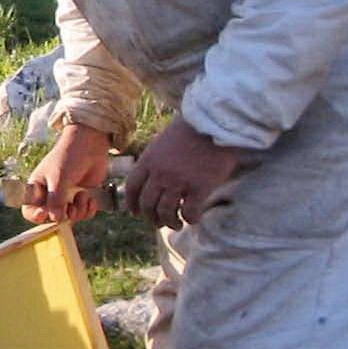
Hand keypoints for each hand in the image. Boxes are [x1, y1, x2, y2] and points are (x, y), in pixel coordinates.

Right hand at [21, 122, 112, 223]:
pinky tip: (90, 198)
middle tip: (71, 207)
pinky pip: (83, 214)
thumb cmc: (67, 157)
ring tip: (83, 196)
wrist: (89, 145)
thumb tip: (56, 219)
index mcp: (37, 189)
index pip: (29, 210)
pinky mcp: (81, 198)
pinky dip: (88, 210)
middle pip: (52, 218)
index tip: (46, 214)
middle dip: (64, 215)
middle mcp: (50, 196)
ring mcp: (66, 198)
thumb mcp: (58, 178)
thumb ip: (56, 200)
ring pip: (70, 217)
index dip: (36, 216)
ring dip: (79, 211)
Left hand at [126, 118, 240, 228]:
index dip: (132, 204)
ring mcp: (179, 182)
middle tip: (158, 222)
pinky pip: (189, 213)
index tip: (136, 213)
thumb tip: (151, 178)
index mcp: (148, 160)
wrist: (215, 123)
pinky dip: (190, 219)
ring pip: (166, 213)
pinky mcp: (200, 187)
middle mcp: (160, 174)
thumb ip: (154, 160)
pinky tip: (193, 218)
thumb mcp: (162, 141)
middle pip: (148, 204)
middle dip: (151, 217)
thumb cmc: (190, 130)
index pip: (132, 188)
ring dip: (169, 223)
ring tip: (176, 224)